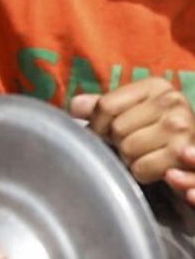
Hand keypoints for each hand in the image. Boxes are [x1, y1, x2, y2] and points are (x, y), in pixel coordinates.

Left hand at [72, 77, 194, 192]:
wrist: (190, 155)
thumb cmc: (155, 131)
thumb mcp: (131, 111)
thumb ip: (101, 106)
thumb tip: (74, 107)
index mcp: (155, 86)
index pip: (106, 105)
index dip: (97, 124)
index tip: (102, 133)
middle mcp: (172, 101)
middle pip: (117, 129)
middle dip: (118, 142)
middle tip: (130, 145)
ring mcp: (182, 127)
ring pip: (128, 149)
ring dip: (130, 158)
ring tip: (143, 154)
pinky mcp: (183, 153)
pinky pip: (142, 168)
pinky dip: (142, 172)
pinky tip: (153, 166)